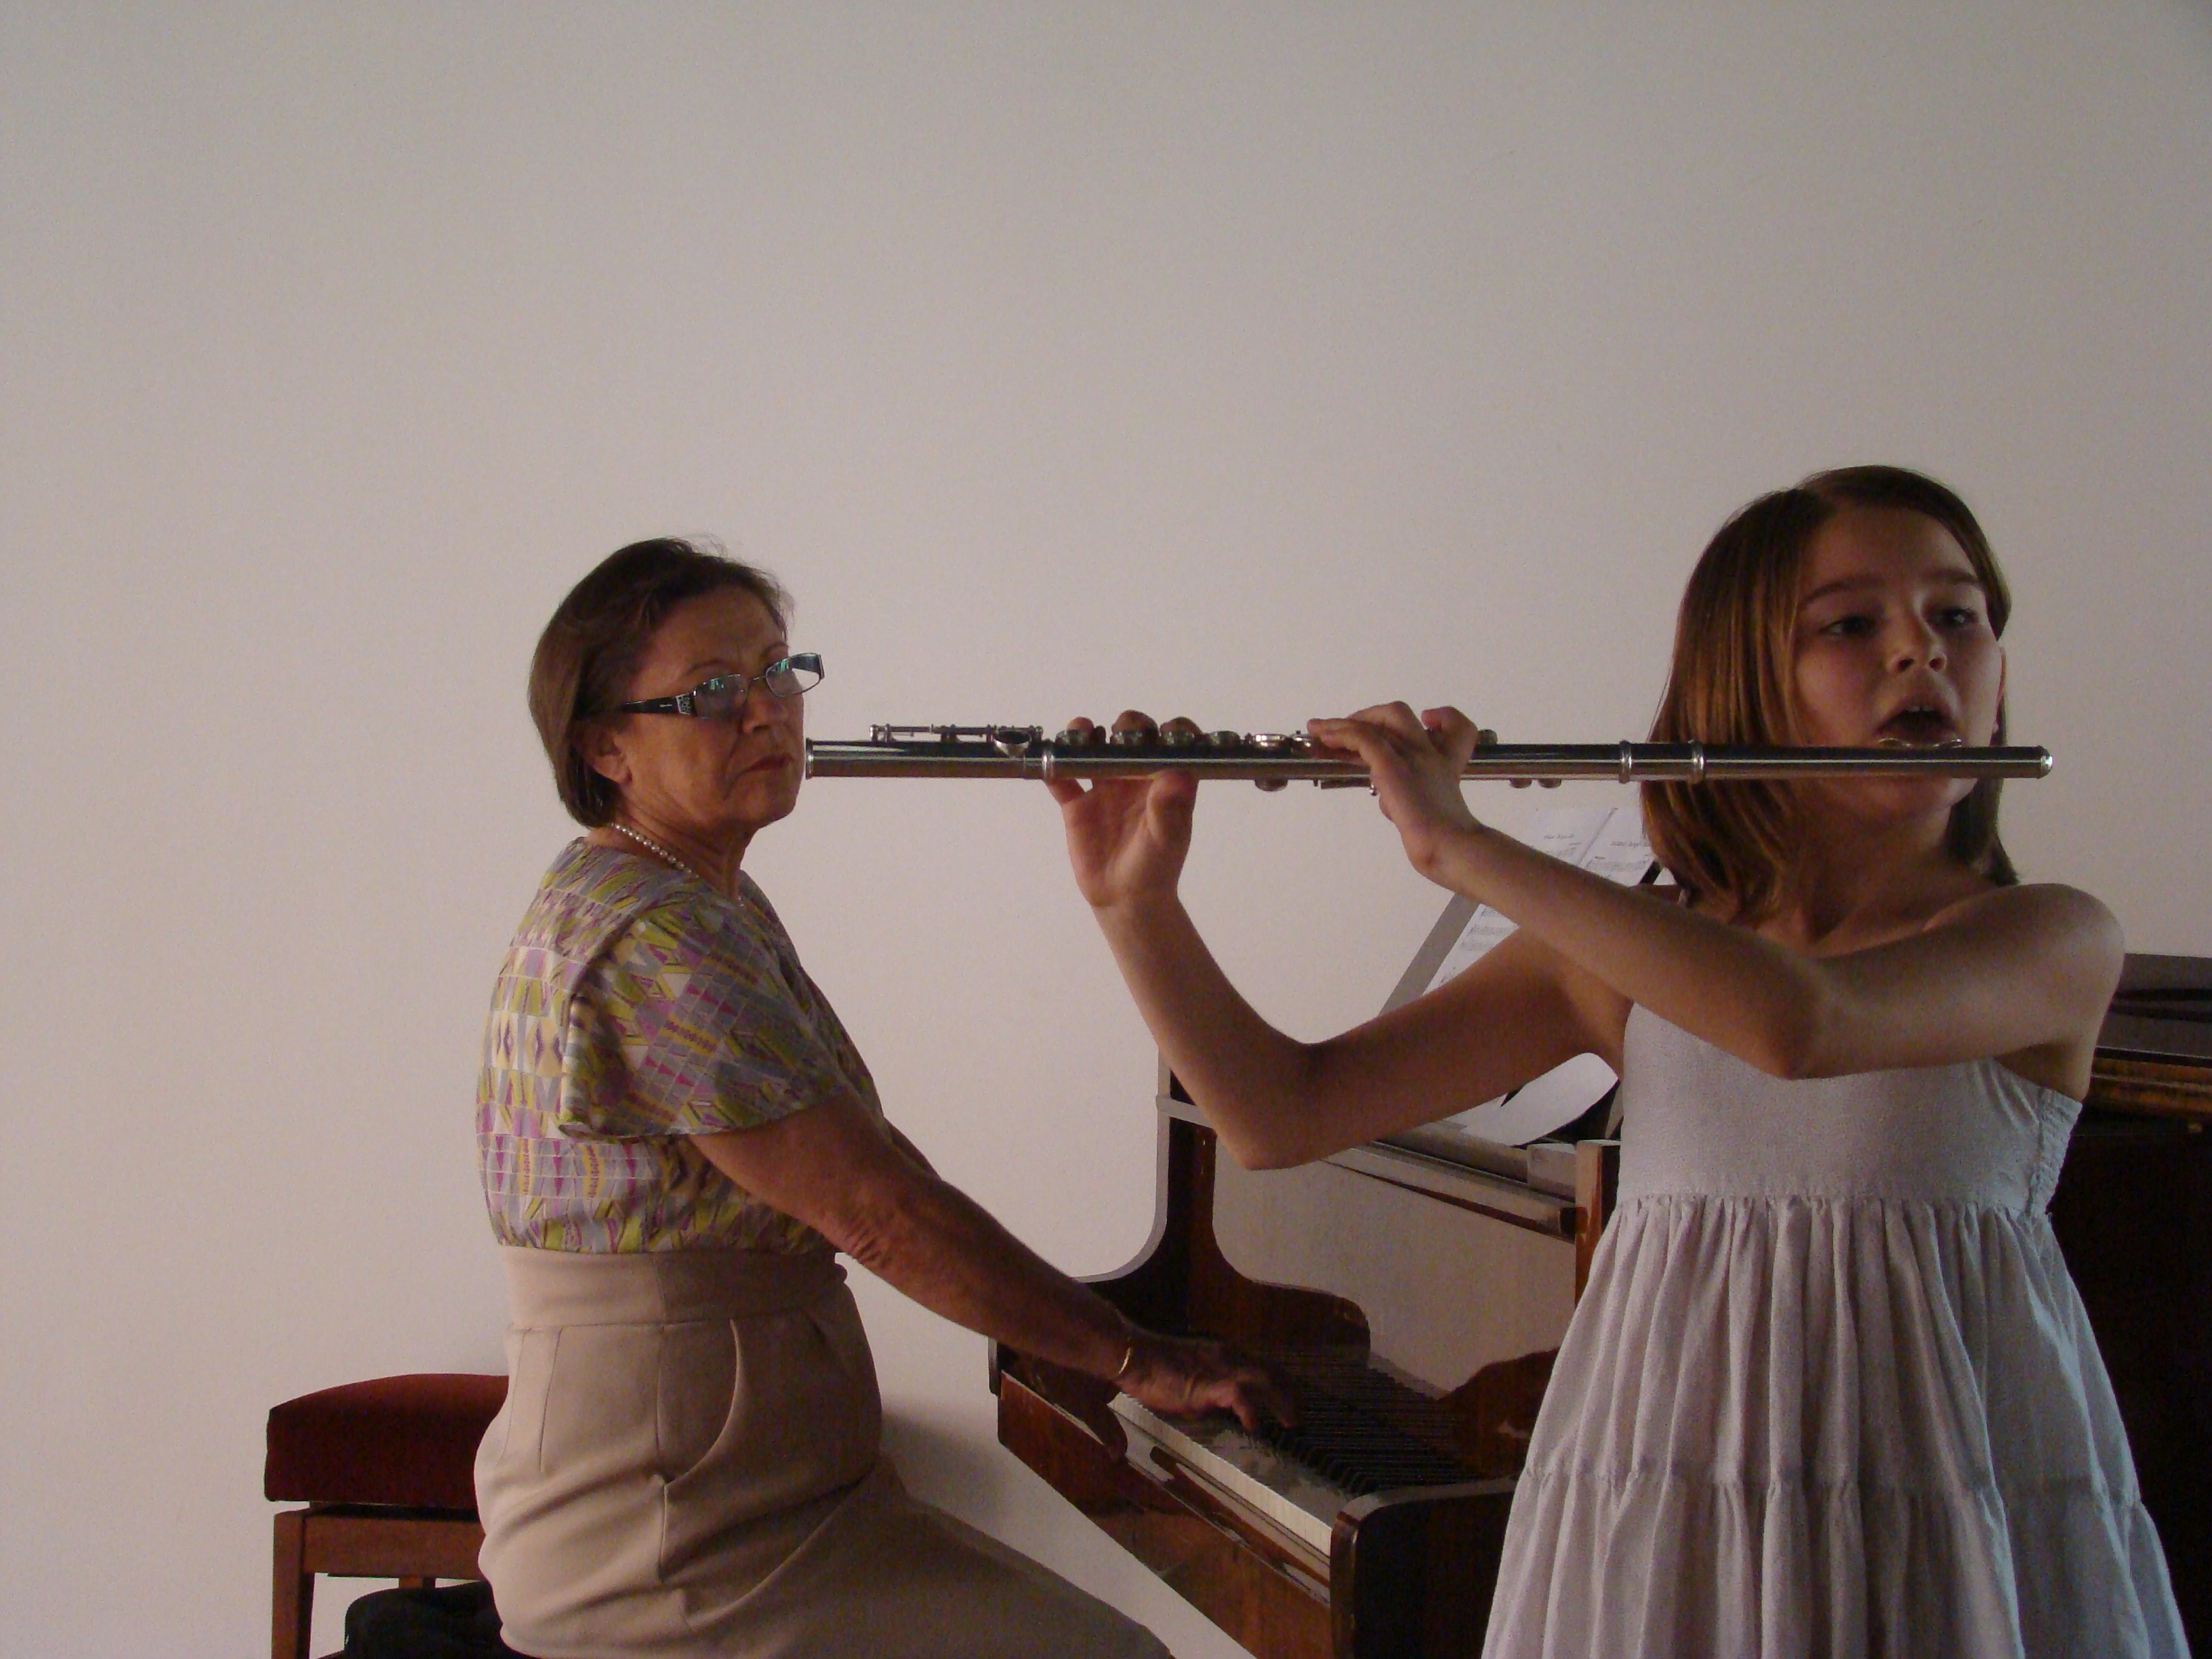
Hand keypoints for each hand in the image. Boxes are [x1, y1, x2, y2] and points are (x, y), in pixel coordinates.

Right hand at [1046, 712, 1202, 911]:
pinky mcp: (1077, 804)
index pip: (1173, 742)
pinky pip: (1062, 780)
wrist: (1125, 898)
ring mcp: (1104, 786)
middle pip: (1130, 734)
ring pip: (1092, 748)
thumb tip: (1177, 774)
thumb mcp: (1167, 839)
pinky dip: (1053, 769)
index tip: (1165, 733)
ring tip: (1079, 737)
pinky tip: (1050, 767)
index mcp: (1164, 779)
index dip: (1172, 731)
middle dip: (1125, 726)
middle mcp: (1135, 775)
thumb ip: (1169, 808)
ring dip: (1084, 736)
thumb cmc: (1156, 866)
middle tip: (1118, 738)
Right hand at [1119, 1331, 1294, 1432]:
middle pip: (1271, 1370)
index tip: (1287, 1399)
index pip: (1259, 1366)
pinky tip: (1254, 1426)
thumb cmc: (1149, 1370)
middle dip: (1289, 1392)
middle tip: (1297, 1416)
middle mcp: (1227, 1356)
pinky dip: (1252, 1411)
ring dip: (1282, 1401)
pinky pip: (1240, 1396)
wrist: (1131, 1356)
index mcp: (1221, 1354)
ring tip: (1290, 1423)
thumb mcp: (1183, 1384)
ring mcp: (1221, 1367)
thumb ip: (1199, 1395)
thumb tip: (1207, 1411)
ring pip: (1265, 1379)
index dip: (1277, 1382)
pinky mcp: (1210, 1383)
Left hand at [1306, 703, 1488, 880]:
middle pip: (1402, 715)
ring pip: (1379, 720)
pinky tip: (1325, 738)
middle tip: (1345, 728)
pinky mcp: (1392, 765)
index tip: (1427, 719)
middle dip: (1368, 716)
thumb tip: (1390, 804)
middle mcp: (1432, 755)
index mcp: (1446, 767)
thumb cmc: (1445, 843)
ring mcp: (1414, 756)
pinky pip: (1363, 738)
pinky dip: (1341, 734)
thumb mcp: (1430, 818)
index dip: (1442, 717)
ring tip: (1318, 728)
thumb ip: (1411, 803)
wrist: (1449, 847)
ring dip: (1343, 722)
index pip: (1456, 727)